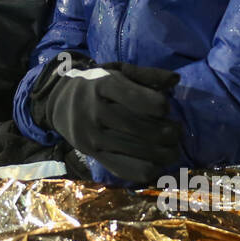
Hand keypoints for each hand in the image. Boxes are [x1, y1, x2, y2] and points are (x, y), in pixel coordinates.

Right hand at [31, 56, 181, 184]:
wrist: (62, 103)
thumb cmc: (98, 85)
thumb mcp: (118, 71)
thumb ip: (147, 74)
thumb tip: (175, 80)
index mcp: (103, 85)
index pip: (140, 100)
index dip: (160, 105)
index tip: (164, 107)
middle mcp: (95, 112)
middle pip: (142, 128)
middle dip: (169, 132)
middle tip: (177, 131)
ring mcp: (93, 137)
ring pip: (138, 151)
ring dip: (165, 153)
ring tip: (173, 148)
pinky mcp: (94, 156)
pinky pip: (127, 169)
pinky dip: (149, 169)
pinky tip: (158, 163)